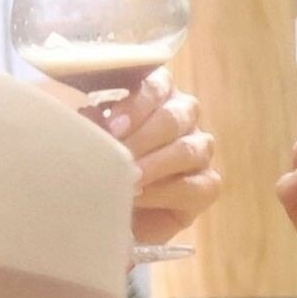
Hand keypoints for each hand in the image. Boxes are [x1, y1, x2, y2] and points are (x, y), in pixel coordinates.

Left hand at [83, 69, 221, 244]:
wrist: (105, 212)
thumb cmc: (98, 166)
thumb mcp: (90, 142)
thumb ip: (92, 127)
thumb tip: (91, 117)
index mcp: (155, 95)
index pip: (157, 85)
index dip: (137, 104)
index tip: (112, 126)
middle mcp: (183, 117)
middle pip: (174, 116)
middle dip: (144, 137)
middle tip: (118, 154)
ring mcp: (199, 150)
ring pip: (189, 149)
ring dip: (156, 164)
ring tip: (128, 178)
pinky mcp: (207, 185)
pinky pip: (196, 185)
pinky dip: (165, 191)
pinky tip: (139, 195)